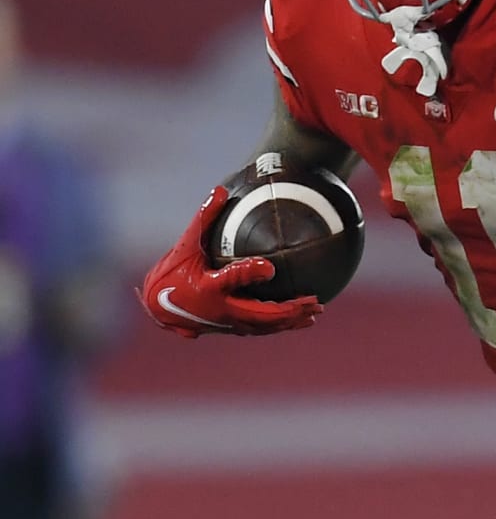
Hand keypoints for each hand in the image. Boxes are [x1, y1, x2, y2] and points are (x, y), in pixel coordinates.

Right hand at [140, 187, 322, 338]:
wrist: (158, 306)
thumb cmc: (173, 271)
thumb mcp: (186, 244)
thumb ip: (204, 218)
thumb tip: (221, 190)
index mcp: (207, 288)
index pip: (230, 279)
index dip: (249, 273)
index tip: (270, 267)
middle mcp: (220, 311)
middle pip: (260, 314)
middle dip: (289, 309)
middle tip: (315, 300)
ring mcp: (227, 324)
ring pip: (263, 326)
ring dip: (290, 321)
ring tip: (315, 312)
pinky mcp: (231, 328)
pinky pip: (260, 329)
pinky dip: (280, 326)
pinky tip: (301, 320)